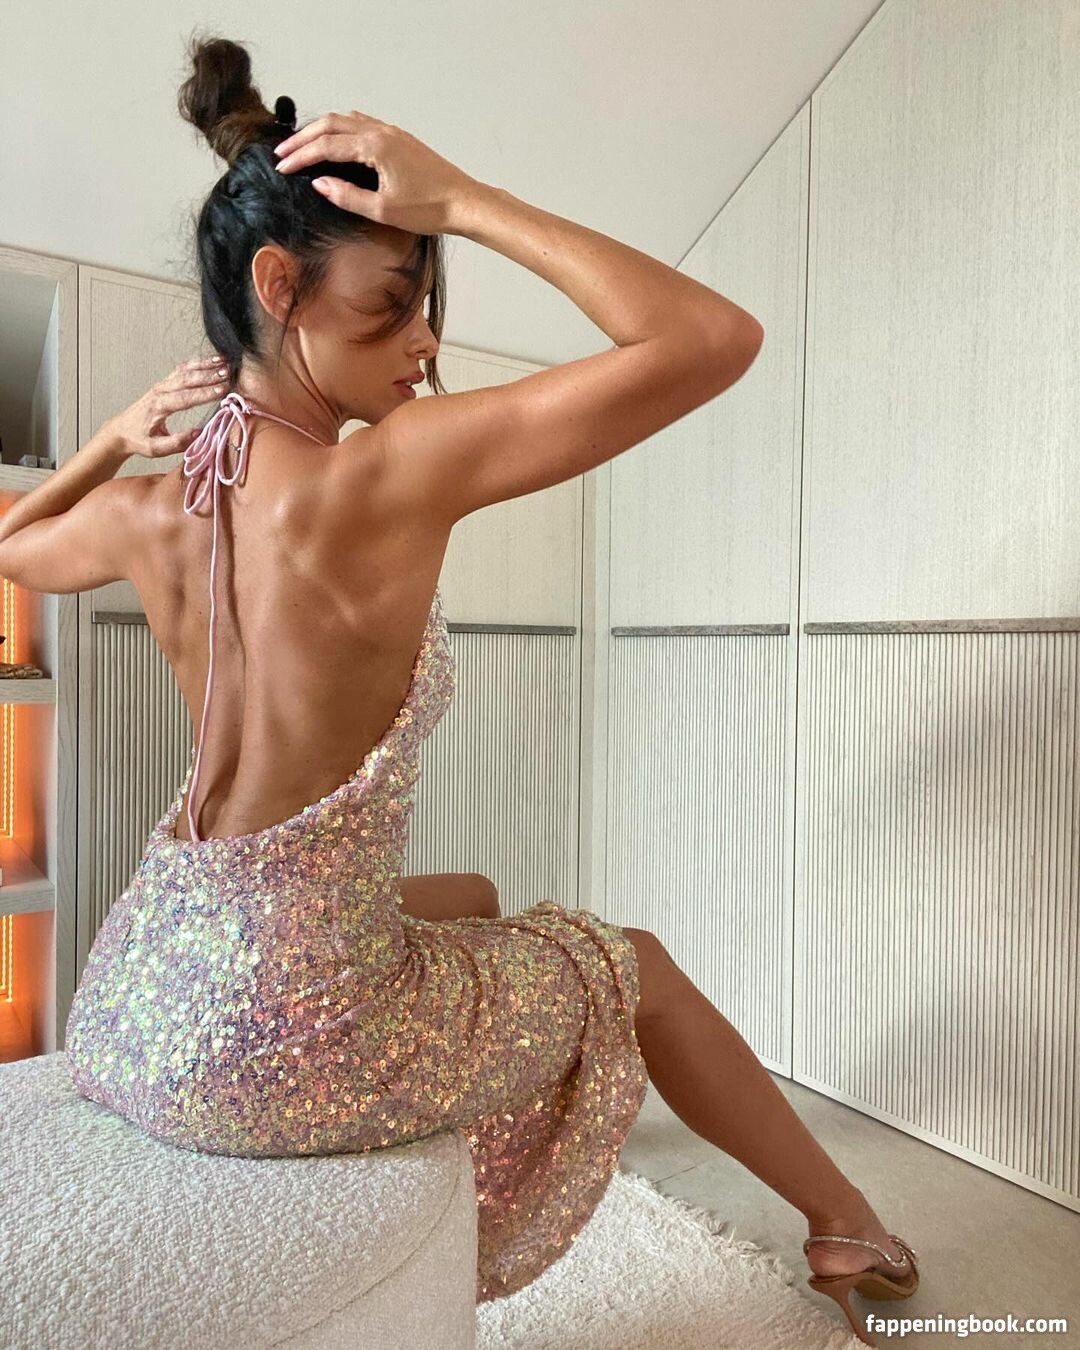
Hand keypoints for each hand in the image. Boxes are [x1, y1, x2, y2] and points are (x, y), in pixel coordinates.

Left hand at [107, 357, 228, 459]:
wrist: (121, 430)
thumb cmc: (139, 440)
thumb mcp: (155, 449)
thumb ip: (177, 443)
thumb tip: (199, 433)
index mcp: (159, 406)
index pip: (185, 398)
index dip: (205, 394)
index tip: (222, 390)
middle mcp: (161, 391)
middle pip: (187, 379)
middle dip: (209, 376)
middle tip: (228, 374)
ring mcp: (162, 385)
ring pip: (185, 370)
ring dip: (205, 365)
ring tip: (224, 362)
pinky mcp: (165, 383)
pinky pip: (182, 369)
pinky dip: (198, 363)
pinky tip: (213, 361)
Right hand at [273, 110, 478, 234]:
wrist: (464, 202)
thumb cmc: (428, 209)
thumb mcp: (383, 210)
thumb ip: (347, 196)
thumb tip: (319, 184)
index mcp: (374, 147)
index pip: (326, 147)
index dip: (300, 157)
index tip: (281, 168)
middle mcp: (381, 132)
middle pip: (331, 125)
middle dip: (303, 139)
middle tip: (283, 153)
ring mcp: (391, 132)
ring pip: (346, 121)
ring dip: (321, 130)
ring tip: (303, 145)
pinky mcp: (400, 139)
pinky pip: (362, 124)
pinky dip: (341, 128)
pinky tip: (337, 139)